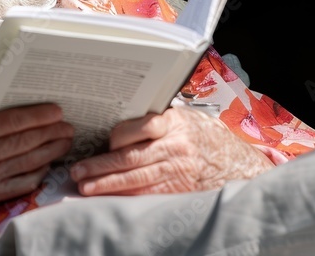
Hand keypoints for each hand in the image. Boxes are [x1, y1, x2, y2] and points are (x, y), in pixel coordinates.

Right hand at [0, 103, 73, 255]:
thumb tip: (8, 105)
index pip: (12, 121)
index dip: (38, 115)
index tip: (56, 109)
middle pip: (26, 141)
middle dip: (52, 132)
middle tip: (69, 125)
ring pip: (28, 162)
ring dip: (52, 151)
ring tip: (66, 141)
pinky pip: (21, 185)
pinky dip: (38, 174)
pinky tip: (47, 165)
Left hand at [69, 105, 273, 195]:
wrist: (236, 160)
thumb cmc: (204, 135)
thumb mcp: (184, 117)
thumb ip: (156, 119)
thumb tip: (119, 123)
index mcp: (174, 123)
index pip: (138, 128)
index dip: (116, 137)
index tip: (102, 141)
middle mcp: (176, 147)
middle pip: (131, 158)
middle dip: (100, 166)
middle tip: (78, 171)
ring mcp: (178, 170)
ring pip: (136, 179)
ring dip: (107, 185)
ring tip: (85, 188)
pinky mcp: (180, 190)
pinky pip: (148, 194)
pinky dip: (127, 196)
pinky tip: (110, 197)